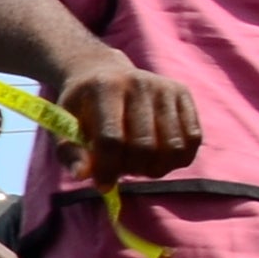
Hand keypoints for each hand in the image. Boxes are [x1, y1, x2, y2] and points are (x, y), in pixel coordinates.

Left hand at [52, 57, 200, 184]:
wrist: (103, 72)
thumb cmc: (82, 106)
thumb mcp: (65, 123)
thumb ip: (69, 150)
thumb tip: (82, 175)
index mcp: (105, 88)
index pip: (111, 139)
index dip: (108, 168)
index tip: (102, 184)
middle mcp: (139, 84)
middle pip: (144, 146)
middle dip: (132, 169)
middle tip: (122, 170)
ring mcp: (165, 88)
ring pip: (173, 146)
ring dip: (156, 167)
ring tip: (139, 165)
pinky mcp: (183, 94)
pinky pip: (193, 139)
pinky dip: (178, 158)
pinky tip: (159, 157)